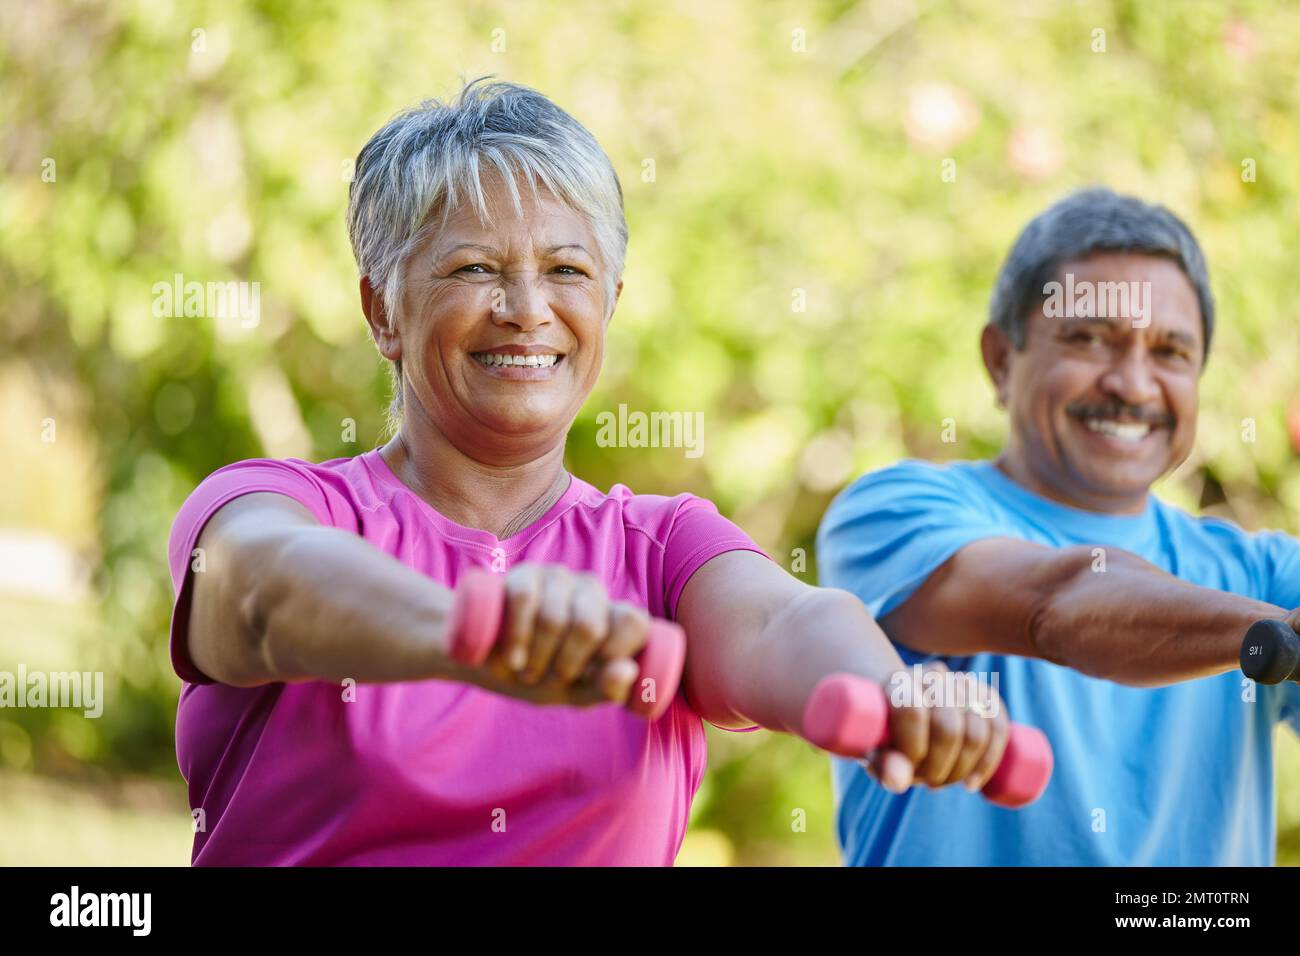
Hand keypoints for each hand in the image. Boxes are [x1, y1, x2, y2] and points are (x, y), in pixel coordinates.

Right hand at [472, 563, 651, 706]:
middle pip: (589, 626)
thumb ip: (606, 689)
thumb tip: (629, 670)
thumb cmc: (537, 674)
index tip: (587, 675)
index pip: (633, 622)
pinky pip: (524, 600)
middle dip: (565, 665)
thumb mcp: (573, 692)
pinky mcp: (524, 574)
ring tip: (525, 669)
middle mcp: (591, 591)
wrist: (483, 659)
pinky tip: (513, 658)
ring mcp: (559, 578)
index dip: (612, 653)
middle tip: (549, 678)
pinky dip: (517, 636)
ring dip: (536, 657)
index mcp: (613, 617)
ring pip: (554, 618)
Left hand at [863, 661, 1010, 794]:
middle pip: (949, 728)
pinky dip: (989, 761)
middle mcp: (931, 676)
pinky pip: (999, 727)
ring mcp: (962, 682)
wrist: (907, 718)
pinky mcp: (986, 696)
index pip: (912, 711)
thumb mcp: (876, 751)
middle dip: (939, 768)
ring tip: (943, 779)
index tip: (908, 770)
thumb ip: (884, 763)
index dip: (914, 749)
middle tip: (927, 781)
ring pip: (977, 732)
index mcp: (898, 682)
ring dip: (962, 769)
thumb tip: (898, 781)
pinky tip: (972, 782)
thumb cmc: (887, 738)